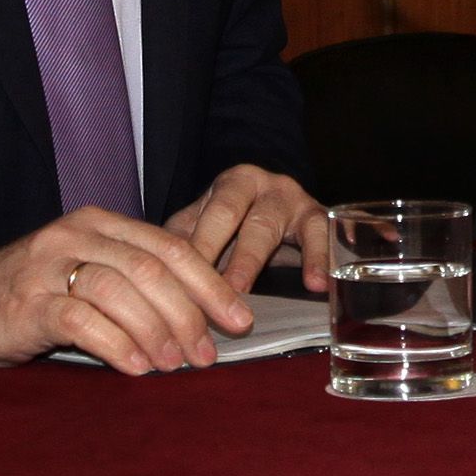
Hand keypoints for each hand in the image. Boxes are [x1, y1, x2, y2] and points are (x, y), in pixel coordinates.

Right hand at [0, 205, 253, 374]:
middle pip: (152, 268)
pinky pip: (83, 320)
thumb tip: (201, 317)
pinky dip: (117, 345)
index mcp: (99, 223)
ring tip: (177, 365)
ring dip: (158, 331)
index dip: (211, 284)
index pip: (170, 247)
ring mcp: (49, 266)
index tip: (240, 320)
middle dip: (191, 312)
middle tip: (210, 353)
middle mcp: (76, 235)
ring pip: (122, 290)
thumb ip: (132, 280)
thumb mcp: (83, 272)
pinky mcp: (26, 302)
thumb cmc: (30, 296)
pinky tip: (137, 367)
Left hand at [163, 164, 331, 294]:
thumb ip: (184, 240)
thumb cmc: (237, 222)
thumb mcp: (206, 222)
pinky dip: (320, 259)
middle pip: (237, 216)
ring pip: (271, 226)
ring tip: (243, 290)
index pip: (212, 214)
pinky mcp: (320, 217)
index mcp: (231, 184)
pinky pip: (322, 235)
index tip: (180, 280)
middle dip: (224, 255)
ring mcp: (293, 199)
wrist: (282, 203)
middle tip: (212, 290)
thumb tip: (153, 271)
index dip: (197, 247)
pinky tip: (318, 284)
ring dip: (254, 260)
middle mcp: (263, 184)